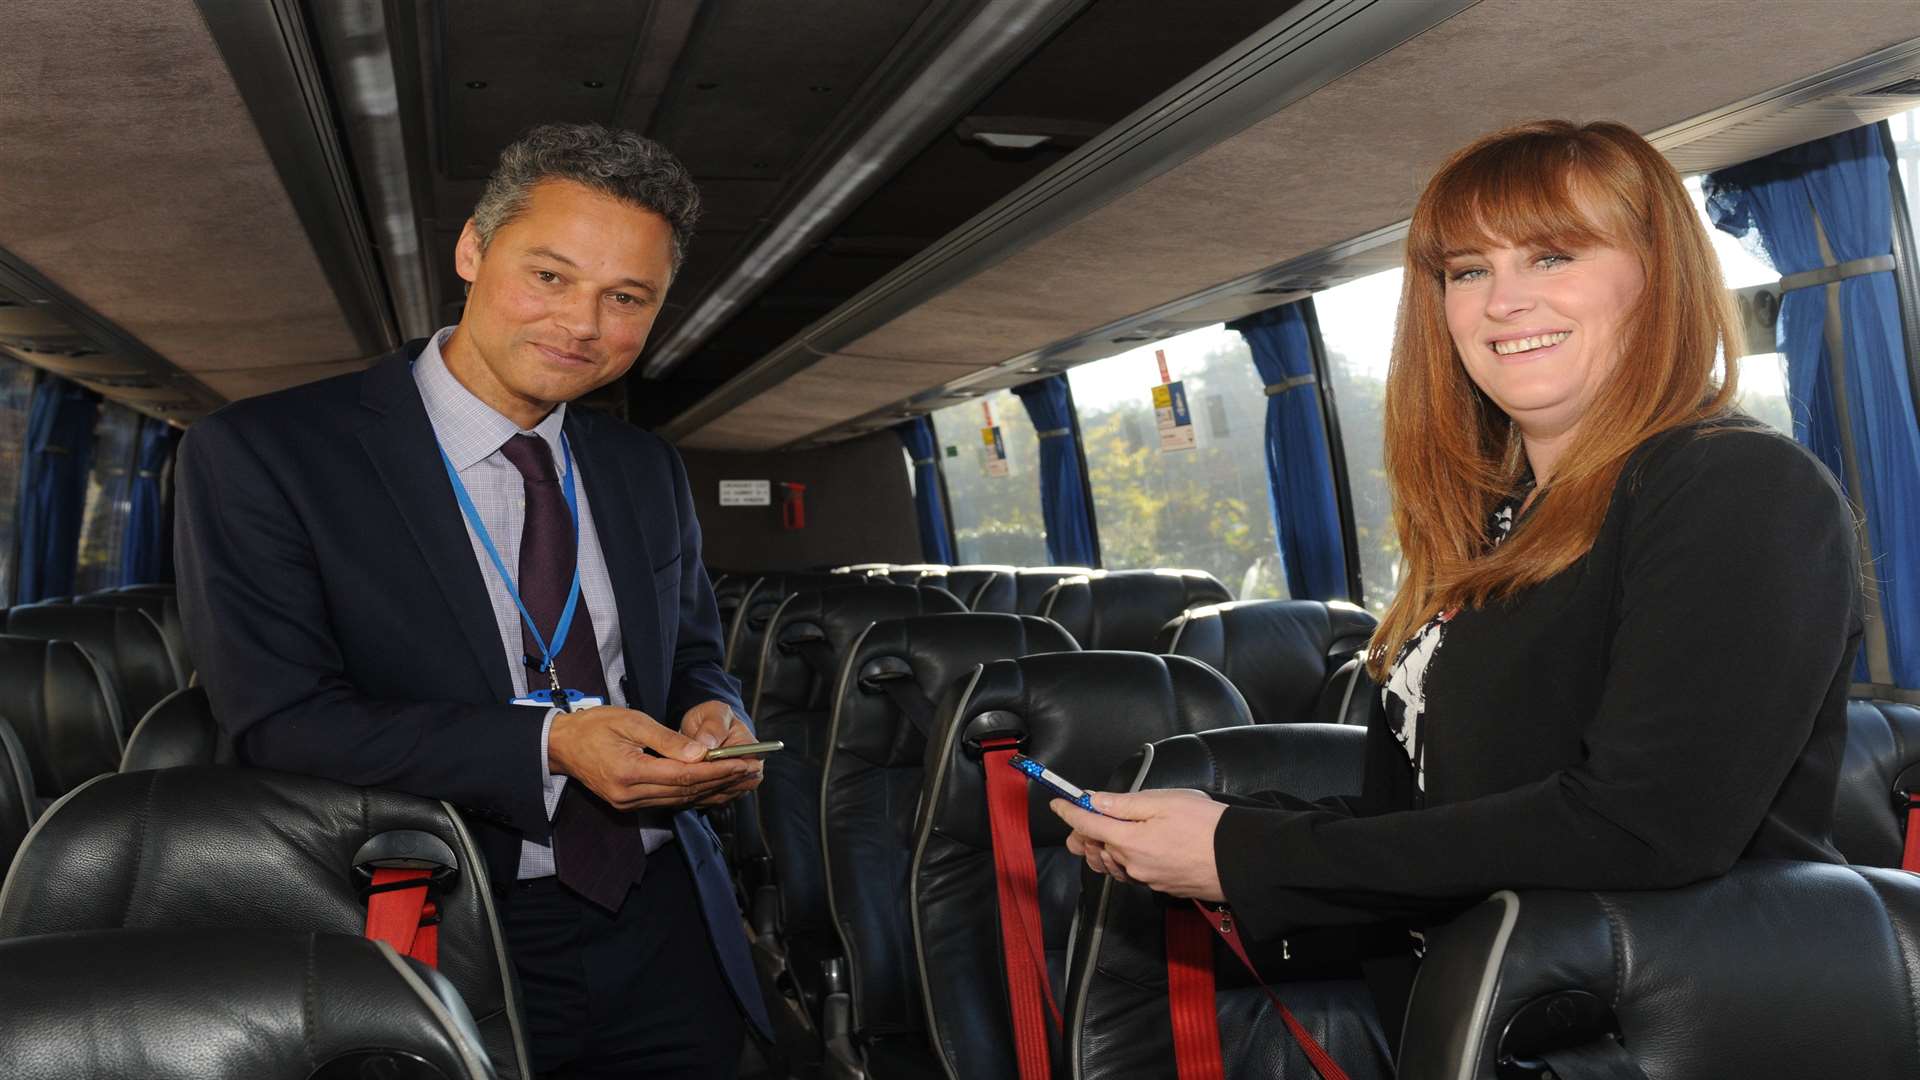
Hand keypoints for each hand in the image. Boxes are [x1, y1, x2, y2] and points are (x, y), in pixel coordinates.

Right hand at [547, 705, 760, 809]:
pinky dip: (694, 795)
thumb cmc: (594, 726)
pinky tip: (714, 788)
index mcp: (629, 772)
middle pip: (685, 791)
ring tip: (740, 780)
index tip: (742, 763)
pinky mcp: (630, 804)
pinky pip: (669, 802)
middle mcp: (630, 795)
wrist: (561, 745)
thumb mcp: (631, 721)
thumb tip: (700, 754)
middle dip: (722, 782)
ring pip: (680, 800)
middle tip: (751, 772)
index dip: (716, 771)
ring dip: (712, 791)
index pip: (683, 775)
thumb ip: (666, 740)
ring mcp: (629, 803)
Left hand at [1050, 788, 1228, 901]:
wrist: (1242, 860)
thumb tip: (1094, 801)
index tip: (1058, 803)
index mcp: (1129, 841)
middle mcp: (1132, 865)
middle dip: (1083, 834)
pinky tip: (1133, 849)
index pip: (1086, 826)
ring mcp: (1147, 879)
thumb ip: (1123, 804)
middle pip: (1094, 850)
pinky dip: (1123, 860)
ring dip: (1103, 848)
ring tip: (1107, 832)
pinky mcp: (1161, 887)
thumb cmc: (1207, 826)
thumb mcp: (1164, 801)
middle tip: (1083, 816)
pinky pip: (1132, 874)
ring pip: (1112, 864)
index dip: (1068, 812)